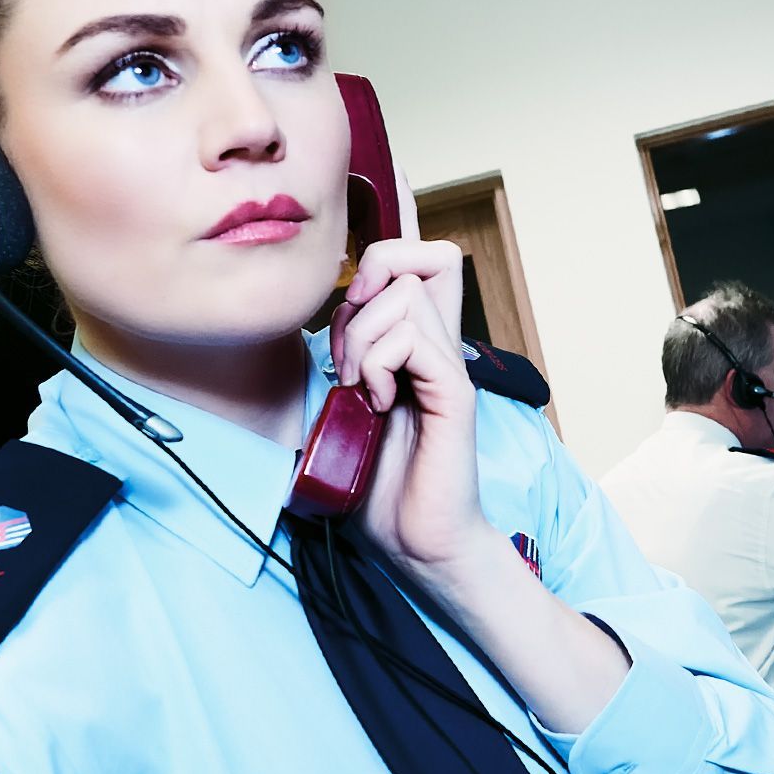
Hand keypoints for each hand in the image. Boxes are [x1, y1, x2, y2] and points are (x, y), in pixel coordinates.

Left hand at [328, 172, 494, 587]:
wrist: (416, 542)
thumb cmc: (381, 486)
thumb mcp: (345, 409)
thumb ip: (344, 361)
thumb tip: (318, 325)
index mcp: (416, 346)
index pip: (424, 262)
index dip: (400, 232)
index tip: (356, 269)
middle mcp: (438, 347)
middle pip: (418, 257)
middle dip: (365, 287)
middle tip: (349, 349)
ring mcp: (448, 367)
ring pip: (405, 294)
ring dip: (363, 336)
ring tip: (361, 386)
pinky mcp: (454, 394)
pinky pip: (411, 341)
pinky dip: (379, 366)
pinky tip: (378, 404)